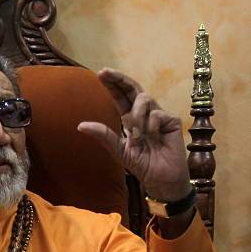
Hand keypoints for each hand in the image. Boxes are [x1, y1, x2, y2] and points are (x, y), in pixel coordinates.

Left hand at [78, 68, 191, 201]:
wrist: (160, 179)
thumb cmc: (142, 164)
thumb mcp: (119, 150)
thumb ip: (103, 135)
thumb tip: (80, 125)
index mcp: (131, 119)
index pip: (121, 96)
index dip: (112, 84)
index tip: (100, 73)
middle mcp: (145, 113)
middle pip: (132, 88)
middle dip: (119, 79)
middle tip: (105, 73)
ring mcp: (158, 115)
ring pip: (144, 99)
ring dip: (136, 115)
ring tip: (136, 135)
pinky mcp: (171, 120)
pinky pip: (156, 114)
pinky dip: (150, 126)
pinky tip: (154, 138)